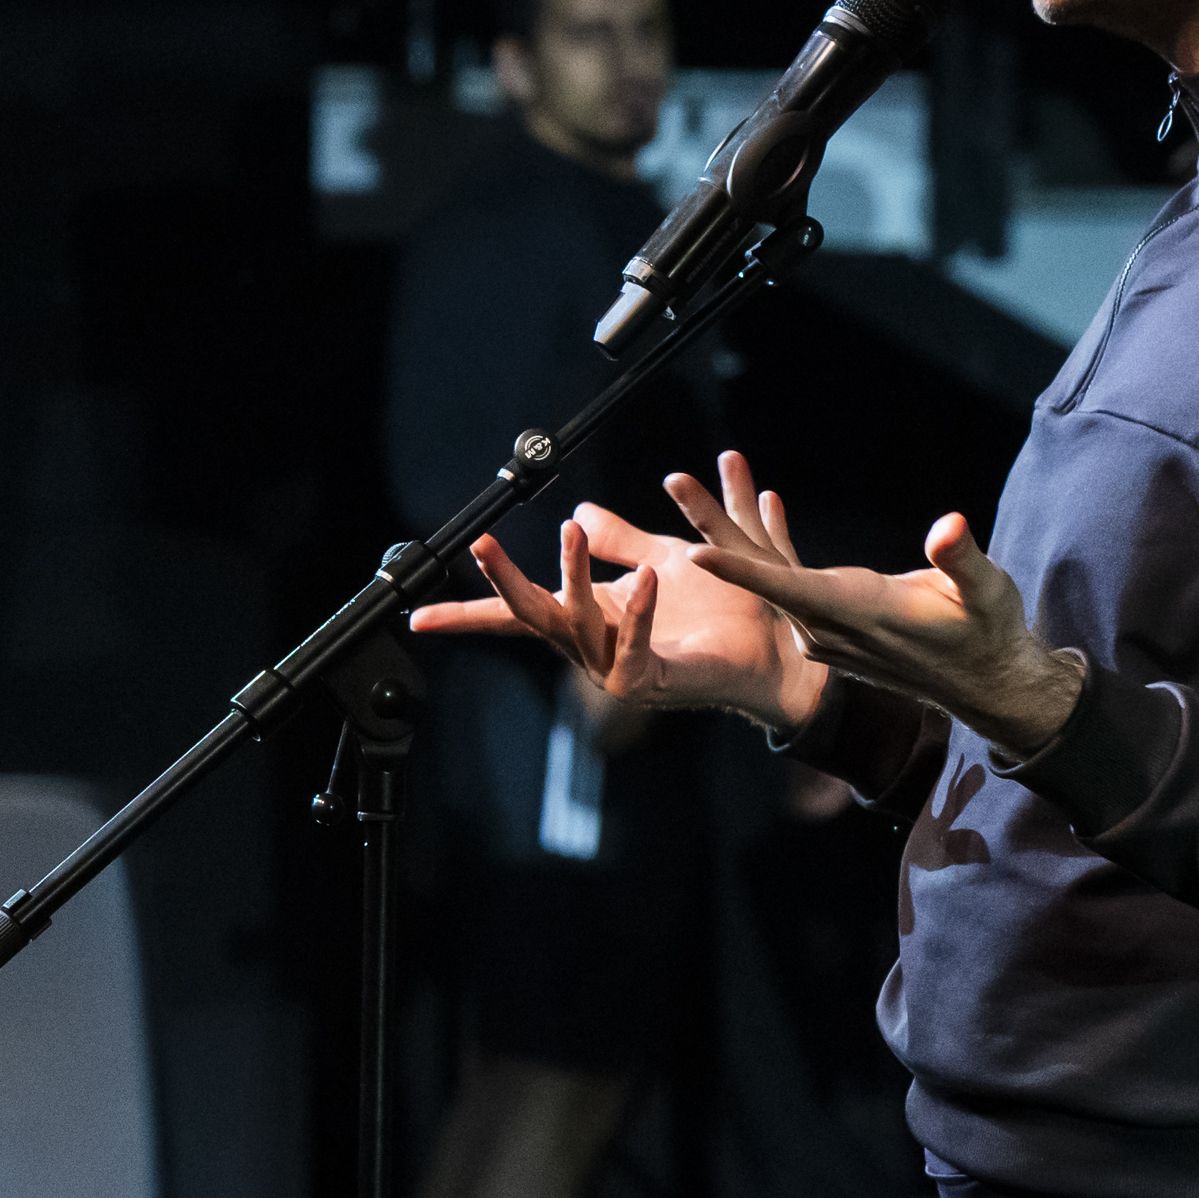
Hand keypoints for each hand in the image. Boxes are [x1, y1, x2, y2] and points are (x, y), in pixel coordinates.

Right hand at [404, 496, 823, 738]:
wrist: (782, 648)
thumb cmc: (728, 609)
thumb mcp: (666, 558)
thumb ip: (623, 539)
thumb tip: (578, 512)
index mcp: (593, 616)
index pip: (520, 613)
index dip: (470, 610)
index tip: (417, 613)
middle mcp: (597, 645)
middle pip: (533, 616)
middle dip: (504, 582)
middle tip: (481, 545)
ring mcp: (619, 670)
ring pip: (577, 627)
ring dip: (574, 576)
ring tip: (573, 533)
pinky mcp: (653, 685)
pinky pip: (633, 652)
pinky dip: (636, 615)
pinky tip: (643, 577)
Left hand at [673, 452, 1084, 758]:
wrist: (982, 682)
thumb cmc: (987, 632)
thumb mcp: (987, 593)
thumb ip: (962, 561)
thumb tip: (949, 527)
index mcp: (858, 613)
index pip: (788, 588)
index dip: (742, 570)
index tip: (693, 553)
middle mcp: (828, 626)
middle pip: (759, 574)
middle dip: (714, 528)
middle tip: (673, 483)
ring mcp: (823, 630)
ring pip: (766, 576)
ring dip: (730, 531)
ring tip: (692, 487)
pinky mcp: (827, 626)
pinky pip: (785, 581)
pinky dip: (767, 546)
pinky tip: (760, 507)